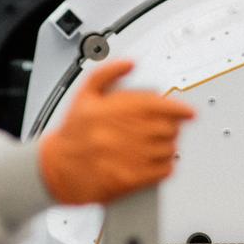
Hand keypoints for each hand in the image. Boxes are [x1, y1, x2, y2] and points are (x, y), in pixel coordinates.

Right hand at [39, 59, 195, 204]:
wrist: (55, 168)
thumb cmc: (72, 134)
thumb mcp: (85, 96)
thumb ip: (108, 73)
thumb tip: (130, 63)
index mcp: (116, 110)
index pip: (160, 106)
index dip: (180, 109)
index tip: (189, 112)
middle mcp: (124, 133)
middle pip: (167, 127)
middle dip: (169, 127)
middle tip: (164, 128)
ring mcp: (128, 157)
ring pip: (168, 149)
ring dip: (168, 146)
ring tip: (155, 145)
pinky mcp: (130, 180)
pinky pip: (162, 171)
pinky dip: (165, 166)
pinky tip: (155, 162)